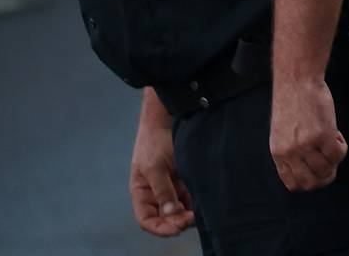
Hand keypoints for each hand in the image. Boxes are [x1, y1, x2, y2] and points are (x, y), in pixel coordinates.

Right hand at [129, 114, 195, 236]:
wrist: (167, 120)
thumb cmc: (155, 142)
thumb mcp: (155, 167)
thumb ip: (163, 191)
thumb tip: (171, 214)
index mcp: (142, 192)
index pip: (146, 219)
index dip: (159, 228)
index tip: (176, 229)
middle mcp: (157, 194)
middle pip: (165, 218)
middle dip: (177, 222)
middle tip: (191, 219)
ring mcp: (172, 188)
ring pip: (180, 211)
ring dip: (189, 215)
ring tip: (200, 213)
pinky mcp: (186, 181)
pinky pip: (191, 199)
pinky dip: (196, 204)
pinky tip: (205, 204)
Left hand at [269, 77, 347, 191]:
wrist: (297, 81)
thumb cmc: (292, 102)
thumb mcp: (283, 132)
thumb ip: (291, 150)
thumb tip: (309, 165)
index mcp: (278, 153)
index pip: (293, 183)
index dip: (310, 181)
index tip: (318, 170)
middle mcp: (290, 153)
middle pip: (311, 183)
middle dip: (325, 177)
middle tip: (331, 162)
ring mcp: (306, 145)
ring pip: (327, 169)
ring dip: (335, 160)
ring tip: (333, 141)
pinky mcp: (322, 134)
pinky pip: (338, 154)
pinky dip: (342, 148)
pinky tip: (337, 134)